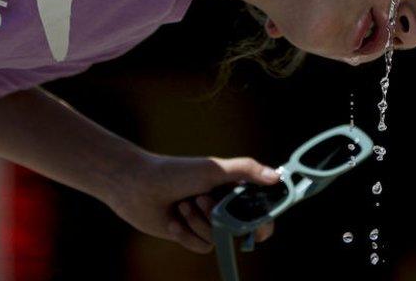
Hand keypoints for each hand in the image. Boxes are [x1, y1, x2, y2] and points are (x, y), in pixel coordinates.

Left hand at [106, 150, 279, 253]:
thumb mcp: (214, 169)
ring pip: (218, 238)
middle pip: (240, 228)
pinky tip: (173, 220)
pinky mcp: (190, 235)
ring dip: (199, 223)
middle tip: (202, 199)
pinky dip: (187, 235)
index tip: (259, 227)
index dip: (264, 221)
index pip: (261, 209)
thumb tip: (277, 176)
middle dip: (219, 217)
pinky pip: (201, 247)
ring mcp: (206, 221)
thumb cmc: (176, 172)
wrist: (138, 186)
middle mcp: (222, 206)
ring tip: (182, 204)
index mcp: (233, 187)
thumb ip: (246, 171)